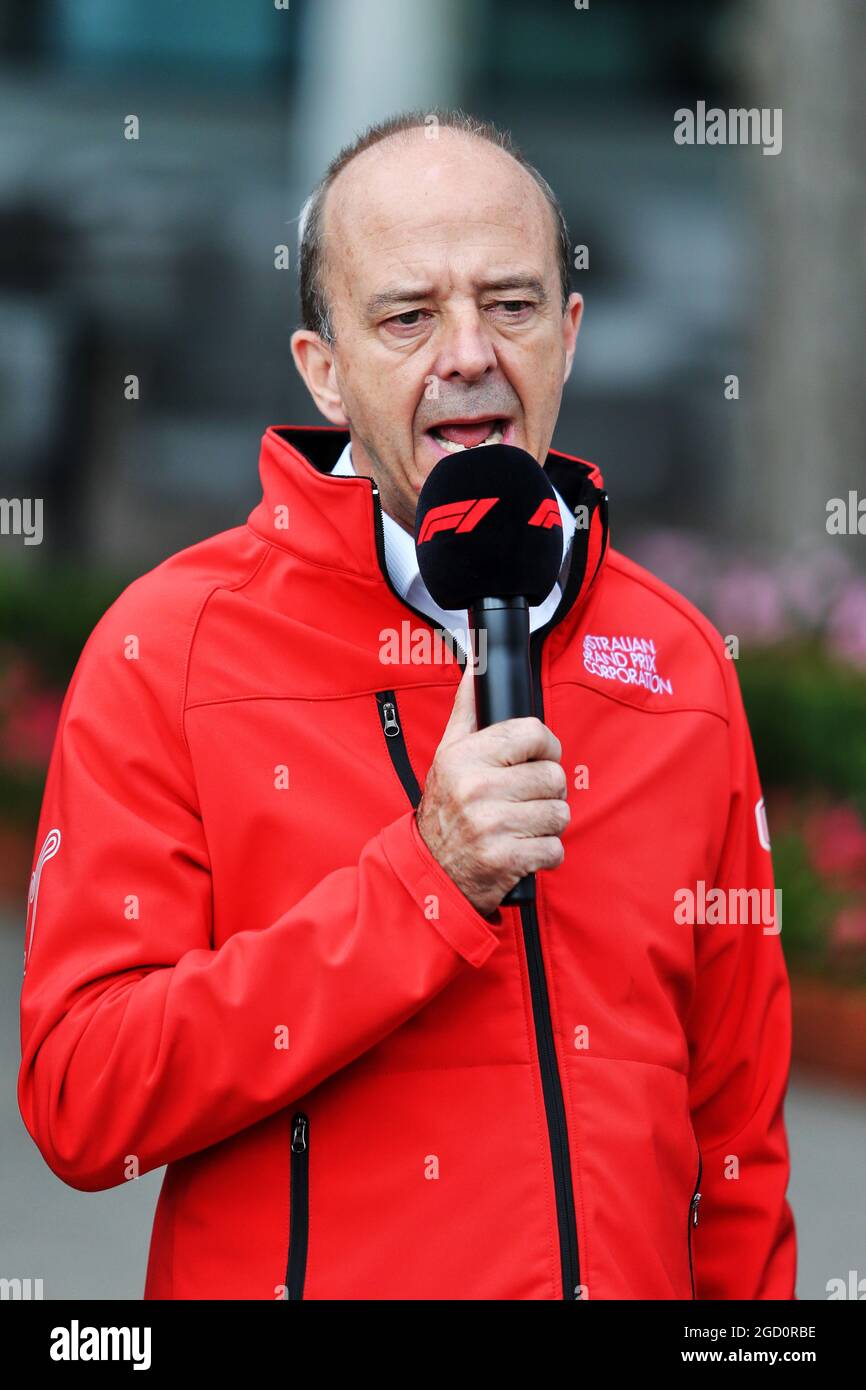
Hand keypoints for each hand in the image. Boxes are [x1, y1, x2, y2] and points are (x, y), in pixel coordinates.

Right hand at [416, 657, 569, 916]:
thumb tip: (478, 664)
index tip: (537, 758)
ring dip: (548, 823)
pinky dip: (546, 853)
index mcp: (465, 756)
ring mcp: (492, 825)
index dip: (545, 746)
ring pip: (560, 813)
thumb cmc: (445, 807)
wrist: (431, 871)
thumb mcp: (448, 754)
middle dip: (547, 790)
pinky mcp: (506, 859)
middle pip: (553, 776)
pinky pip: (555, 848)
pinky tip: (523, 849)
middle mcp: (477, 788)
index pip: (533, 733)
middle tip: (526, 798)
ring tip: (523, 824)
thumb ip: (468, 709)